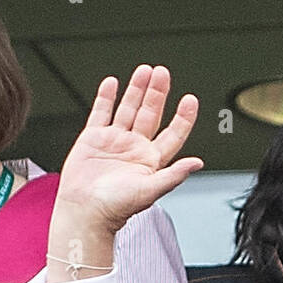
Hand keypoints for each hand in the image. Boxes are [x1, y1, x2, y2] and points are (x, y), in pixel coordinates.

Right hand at [56, 65, 201, 235]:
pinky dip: (106, 97)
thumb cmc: (116, 207)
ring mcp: (114, 141)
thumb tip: (198, 163)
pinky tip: (113, 83)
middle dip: (157, 94)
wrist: (84, 211)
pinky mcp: (93, 138)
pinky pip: (101, 112)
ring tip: (144, 71)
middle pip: (150, 115)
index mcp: (151, 161)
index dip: (182, 118)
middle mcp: (134, 149)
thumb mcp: (150, 190)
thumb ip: (174, 174)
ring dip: (136, 90)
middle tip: (163, 73)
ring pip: (129, 109)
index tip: (190, 100)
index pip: (173, 135)